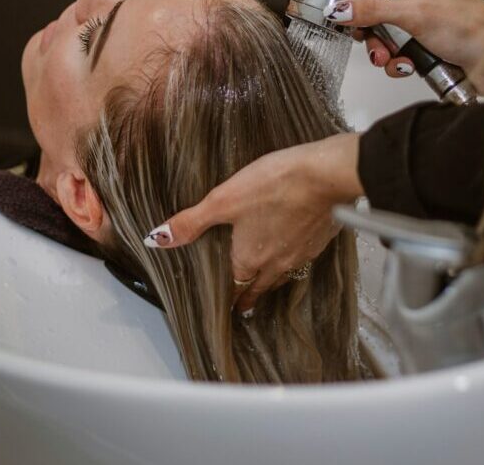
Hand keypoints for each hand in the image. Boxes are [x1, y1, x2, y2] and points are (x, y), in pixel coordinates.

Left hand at [142, 133, 363, 313]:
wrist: (326, 176)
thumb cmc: (274, 185)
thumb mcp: (224, 200)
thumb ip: (191, 222)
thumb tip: (157, 239)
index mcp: (249, 258)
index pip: (237, 288)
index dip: (231, 298)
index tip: (228, 307)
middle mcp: (276, 263)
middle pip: (260, 287)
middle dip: (250, 295)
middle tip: (245, 303)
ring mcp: (301, 254)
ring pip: (283, 275)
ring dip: (272, 280)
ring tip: (266, 281)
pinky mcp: (320, 240)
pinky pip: (303, 258)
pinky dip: (294, 258)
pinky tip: (294, 247)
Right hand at [317, 0, 483, 81]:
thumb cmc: (471, 29)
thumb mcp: (414, 15)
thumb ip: (374, 11)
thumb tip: (342, 9)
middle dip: (362, 15)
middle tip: (349, 25)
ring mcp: (423, 13)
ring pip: (382, 23)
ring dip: (378, 43)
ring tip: (384, 55)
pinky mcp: (425, 37)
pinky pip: (396, 44)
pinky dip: (394, 58)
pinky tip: (404, 65)